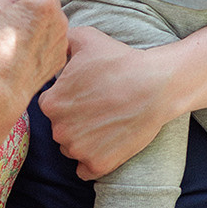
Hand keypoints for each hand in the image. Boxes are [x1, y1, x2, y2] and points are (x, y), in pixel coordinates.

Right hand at [0, 0, 68, 104]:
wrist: (0, 88)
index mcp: (43, 0)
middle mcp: (60, 17)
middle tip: (8, 13)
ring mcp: (62, 38)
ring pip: (50, 17)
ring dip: (35, 19)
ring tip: (12, 35)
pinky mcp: (60, 56)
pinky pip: (51, 37)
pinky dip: (39, 38)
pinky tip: (21, 50)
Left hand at [39, 26, 174, 178]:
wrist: (155, 86)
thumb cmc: (121, 61)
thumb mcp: (86, 37)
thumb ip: (62, 40)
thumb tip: (52, 40)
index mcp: (51, 103)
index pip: (51, 104)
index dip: (69, 97)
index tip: (86, 92)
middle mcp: (59, 130)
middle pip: (60, 127)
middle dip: (74, 118)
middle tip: (98, 105)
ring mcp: (78, 150)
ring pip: (71, 148)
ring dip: (83, 139)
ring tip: (106, 122)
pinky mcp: (98, 165)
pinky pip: (84, 169)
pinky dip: (93, 160)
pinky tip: (106, 143)